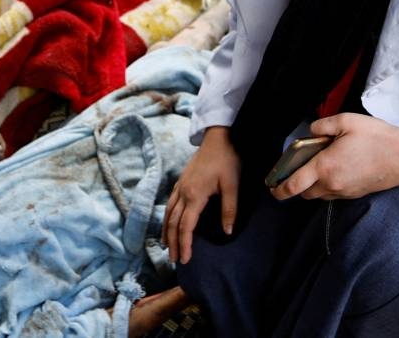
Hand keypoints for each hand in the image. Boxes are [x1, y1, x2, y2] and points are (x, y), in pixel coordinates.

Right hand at [163, 127, 240, 264]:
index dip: (185, 244)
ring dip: (167, 232)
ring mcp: (180, 186)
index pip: (186, 226)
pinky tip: (169, 223)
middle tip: (174, 260)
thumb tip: (227, 232)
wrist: (217, 137)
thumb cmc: (227, 160)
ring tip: (167, 247)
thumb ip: (229, 209)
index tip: (185, 259)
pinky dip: (167, 218)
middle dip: (173, 242)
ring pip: (168, 213)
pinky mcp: (181, 181)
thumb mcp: (232, 184)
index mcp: (195, 195)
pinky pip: (170, 204)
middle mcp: (183, 192)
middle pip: (173, 222)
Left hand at [270, 113, 398, 200]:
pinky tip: (333, 169)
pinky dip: (326, 185)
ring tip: (315, 166)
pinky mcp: (355, 194)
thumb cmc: (377, 138)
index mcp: (325, 166)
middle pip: (304, 192)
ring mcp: (344, 191)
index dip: (279, 188)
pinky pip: (332, 194)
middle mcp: (332, 183)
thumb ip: (322, 126)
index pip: (293, 184)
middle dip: (294, 185)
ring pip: (318, 195)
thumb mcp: (346, 121)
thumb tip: (310, 132)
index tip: (271, 187)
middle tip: (294, 169)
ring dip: (311, 185)